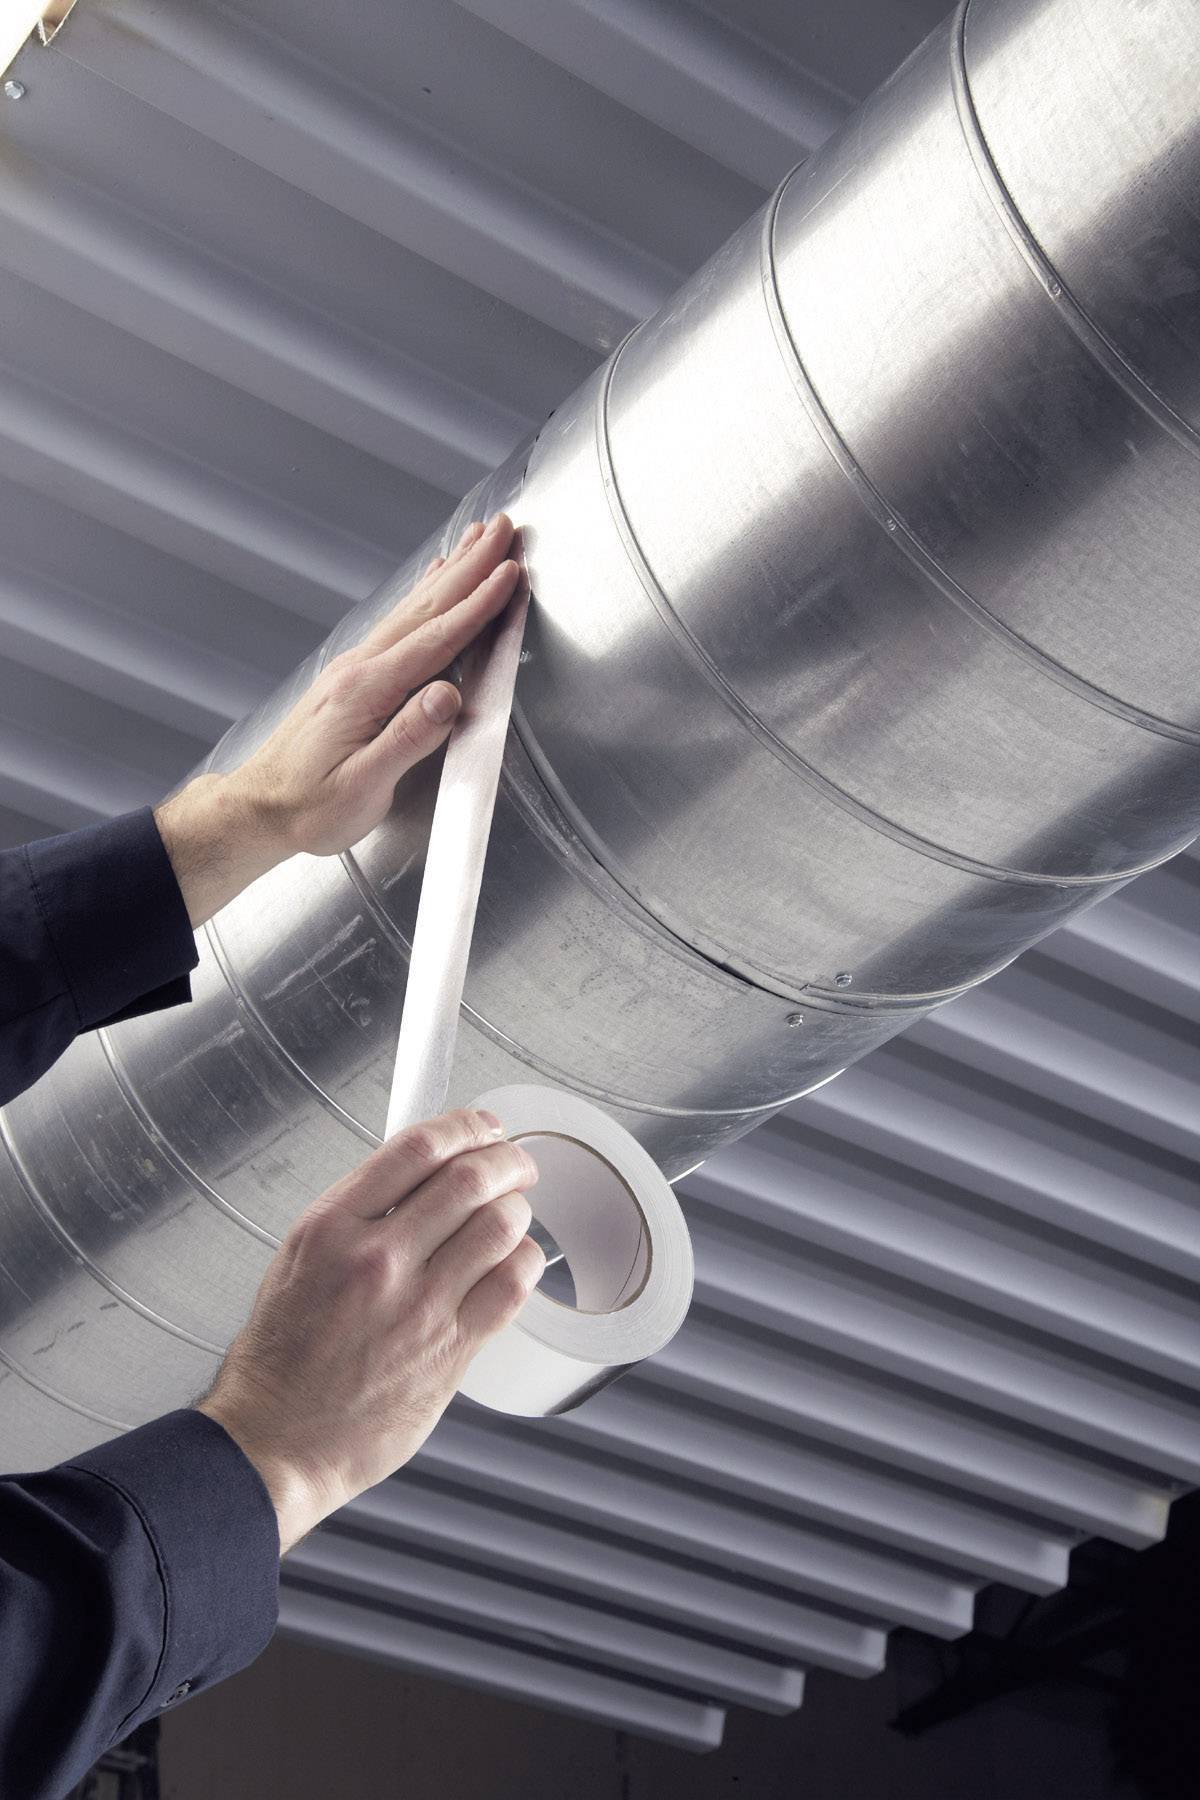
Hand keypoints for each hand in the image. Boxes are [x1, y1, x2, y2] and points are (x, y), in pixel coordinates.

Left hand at [155, 513, 519, 924]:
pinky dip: (423, 593)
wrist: (258, 809)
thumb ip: (408, 739)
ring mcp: (354, 668)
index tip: (510, 574)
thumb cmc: (310, 807)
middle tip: (505, 527)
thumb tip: (448, 696)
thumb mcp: (362, 787)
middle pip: (427, 607)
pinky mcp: (353, 677)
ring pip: (413, 607)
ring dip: (452, 570)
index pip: (436, 640)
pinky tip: (432, 580)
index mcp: (367, 692)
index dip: (478, 606)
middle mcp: (360, 669)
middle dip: (472, 565)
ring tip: (479, 537)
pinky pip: (399, 622)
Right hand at [197, 1107, 543, 1553]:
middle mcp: (377, 1259)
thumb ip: (359, 1215)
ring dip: (519, 1210)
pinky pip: (512, 1285)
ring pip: (501, 1226)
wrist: (276, 1443)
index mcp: (331, 1227)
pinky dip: (525, 1262)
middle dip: (506, 1161)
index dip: (464, 1126)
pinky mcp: (450, 1350)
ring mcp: (418, 1305)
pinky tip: (517, 1262)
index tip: (484, 1126)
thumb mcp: (300, 1261)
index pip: (416, 1149)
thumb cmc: (281, 1359)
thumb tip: (424, 1177)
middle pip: (469, 1179)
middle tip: (516, 1164)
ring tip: (516, 1213)